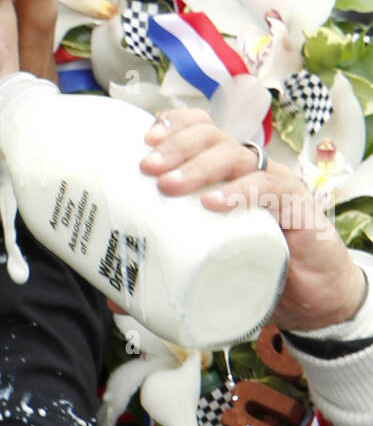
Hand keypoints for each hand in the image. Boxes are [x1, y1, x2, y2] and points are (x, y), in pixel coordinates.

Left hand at [141, 109, 366, 332]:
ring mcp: (275, 186)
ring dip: (200, 166)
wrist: (312, 300)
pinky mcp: (298, 209)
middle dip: (177, 146)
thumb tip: (113, 297)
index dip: (175, 125)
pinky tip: (215, 203)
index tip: (144, 138)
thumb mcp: (203, 268)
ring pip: (237, 157)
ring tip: (170, 185)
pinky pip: (271, 190)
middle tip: (147, 167)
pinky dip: (241, 192)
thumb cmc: (253, 272)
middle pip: (213, 138)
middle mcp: (249, 171)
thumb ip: (162, 278)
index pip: (202, 130)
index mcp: (225, 174)